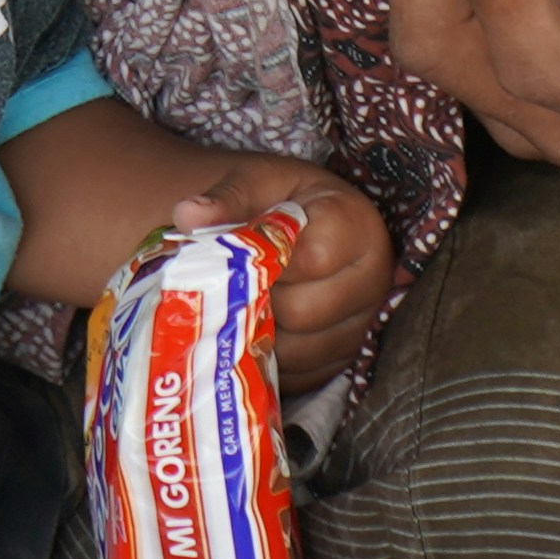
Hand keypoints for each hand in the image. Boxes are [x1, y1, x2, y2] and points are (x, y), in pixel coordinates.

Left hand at [157, 152, 398, 394]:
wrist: (301, 220)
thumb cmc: (281, 200)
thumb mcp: (255, 183)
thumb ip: (225, 199)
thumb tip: (186, 216)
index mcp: (356, 224)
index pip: (312, 258)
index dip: (265, 263)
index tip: (237, 257)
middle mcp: (373, 277)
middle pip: (305, 311)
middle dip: (257, 302)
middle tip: (228, 288)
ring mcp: (364, 322)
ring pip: (302, 350)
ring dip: (260, 336)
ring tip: (236, 309)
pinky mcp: (347, 357)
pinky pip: (304, 375)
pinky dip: (271, 360)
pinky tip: (251, 335)